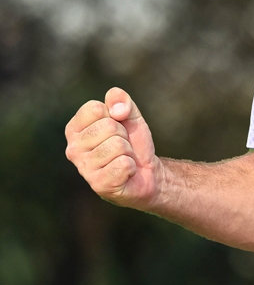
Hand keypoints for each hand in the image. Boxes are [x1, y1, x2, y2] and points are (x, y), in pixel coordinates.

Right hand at [64, 87, 162, 207]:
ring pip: (117, 145)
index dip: (115, 116)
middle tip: (123, 147)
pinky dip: (131, 167)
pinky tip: (125, 173)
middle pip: (109, 126)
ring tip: (123, 159)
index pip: (95, 108)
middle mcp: (73, 149)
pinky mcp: (99, 184)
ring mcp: (84, 168)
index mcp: (74, 129)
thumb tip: (116, 109)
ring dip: (128, 152)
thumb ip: (121, 100)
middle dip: (124, 135)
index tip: (117, 128)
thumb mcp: (130, 116)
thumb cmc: (133, 143)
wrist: (147, 173)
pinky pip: (123, 164)